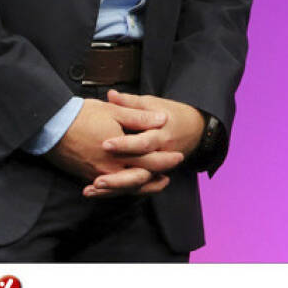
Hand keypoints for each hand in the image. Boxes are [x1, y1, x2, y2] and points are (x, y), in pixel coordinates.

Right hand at [46, 97, 174, 195]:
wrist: (50, 126)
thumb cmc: (82, 115)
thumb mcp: (114, 111)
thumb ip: (140, 117)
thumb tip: (162, 120)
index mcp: (121, 151)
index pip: (150, 160)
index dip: (166, 159)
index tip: (178, 156)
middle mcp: (110, 168)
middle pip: (140, 178)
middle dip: (157, 176)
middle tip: (170, 173)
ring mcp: (98, 174)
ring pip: (125, 187)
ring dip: (142, 186)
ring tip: (155, 183)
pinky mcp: (87, 176)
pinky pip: (110, 189)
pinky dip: (122, 189)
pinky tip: (128, 186)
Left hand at [84, 90, 207, 197]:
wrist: (196, 129)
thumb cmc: (173, 114)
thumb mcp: (153, 104)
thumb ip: (131, 102)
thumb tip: (111, 94)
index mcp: (161, 135)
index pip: (143, 143)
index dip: (124, 145)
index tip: (104, 144)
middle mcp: (160, 155)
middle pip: (140, 171)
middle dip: (117, 178)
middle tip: (97, 180)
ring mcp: (158, 168)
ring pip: (136, 184)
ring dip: (114, 188)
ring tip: (91, 189)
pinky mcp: (153, 175)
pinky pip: (135, 188)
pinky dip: (116, 192)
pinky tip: (96, 192)